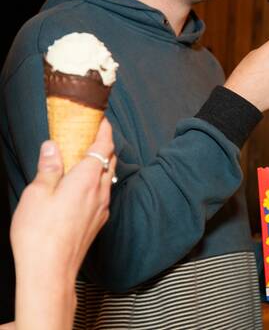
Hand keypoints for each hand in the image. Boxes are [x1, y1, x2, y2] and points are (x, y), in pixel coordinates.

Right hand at [11, 119, 115, 329]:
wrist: (50, 271)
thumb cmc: (39, 233)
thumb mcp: (37, 193)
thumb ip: (48, 167)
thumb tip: (53, 146)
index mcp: (85, 180)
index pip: (102, 148)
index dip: (104, 131)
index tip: (102, 120)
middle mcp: (99, 193)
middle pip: (109, 161)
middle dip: (104, 145)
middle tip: (92, 134)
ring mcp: (101, 209)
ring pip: (107, 179)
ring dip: (101, 164)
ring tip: (86, 157)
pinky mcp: (98, 223)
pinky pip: (103, 195)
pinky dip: (97, 182)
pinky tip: (84, 186)